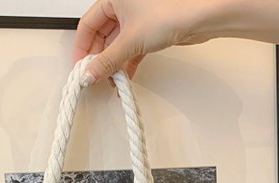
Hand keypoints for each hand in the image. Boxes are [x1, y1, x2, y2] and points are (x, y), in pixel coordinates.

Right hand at [72, 0, 219, 83]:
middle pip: (101, 35)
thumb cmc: (169, 13)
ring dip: (112, 63)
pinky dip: (126, 62)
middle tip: (94, 76)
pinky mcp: (148, 31)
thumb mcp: (130, 41)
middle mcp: (123, 6)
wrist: (198, 18)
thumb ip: (107, 61)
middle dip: (98, 58)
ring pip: (116, 43)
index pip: (87, 24)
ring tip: (110, 79)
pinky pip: (130, 48)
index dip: (82, 47)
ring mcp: (136, 19)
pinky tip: (124, 76)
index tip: (80, 67)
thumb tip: (90, 74)